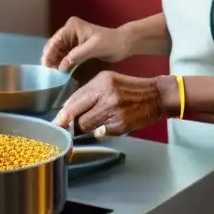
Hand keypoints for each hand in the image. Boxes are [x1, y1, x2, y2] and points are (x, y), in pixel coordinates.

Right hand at [41, 16, 126, 71]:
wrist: (123, 44)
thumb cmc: (110, 42)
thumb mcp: (93, 48)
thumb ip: (76, 56)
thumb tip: (61, 67)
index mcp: (72, 27)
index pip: (56, 41)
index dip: (49, 53)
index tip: (46, 67)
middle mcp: (70, 31)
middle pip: (55, 46)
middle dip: (51, 59)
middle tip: (49, 74)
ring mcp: (73, 40)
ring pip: (59, 52)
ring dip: (56, 62)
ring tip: (53, 75)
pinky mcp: (77, 48)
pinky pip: (66, 56)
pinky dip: (63, 63)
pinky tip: (61, 72)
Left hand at [53, 70, 176, 136]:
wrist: (156, 96)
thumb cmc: (129, 87)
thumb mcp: (107, 80)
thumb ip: (88, 92)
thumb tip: (68, 109)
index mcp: (102, 84)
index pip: (76, 103)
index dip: (64, 116)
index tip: (56, 123)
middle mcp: (108, 98)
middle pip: (80, 120)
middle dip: (74, 124)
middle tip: (71, 126)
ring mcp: (116, 114)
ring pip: (90, 129)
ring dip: (88, 128)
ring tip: (96, 121)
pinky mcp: (122, 126)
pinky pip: (103, 133)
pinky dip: (101, 131)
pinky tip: (110, 122)